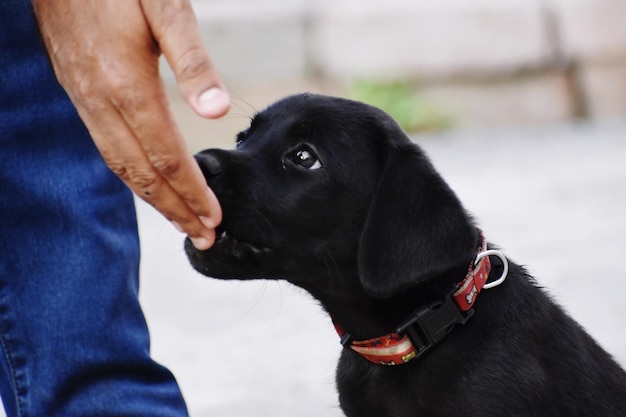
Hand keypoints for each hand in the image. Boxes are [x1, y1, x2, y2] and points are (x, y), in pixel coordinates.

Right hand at [33, 0, 229, 249]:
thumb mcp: (167, 8)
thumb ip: (193, 61)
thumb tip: (217, 112)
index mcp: (128, 87)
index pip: (167, 158)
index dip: (193, 192)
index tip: (215, 217)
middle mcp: (102, 103)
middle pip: (142, 175)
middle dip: (175, 210)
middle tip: (203, 237)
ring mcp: (86, 100)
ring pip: (121, 166)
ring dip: (153, 199)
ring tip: (181, 221)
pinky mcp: (80, 92)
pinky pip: (107, 147)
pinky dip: (132, 175)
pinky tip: (147, 181)